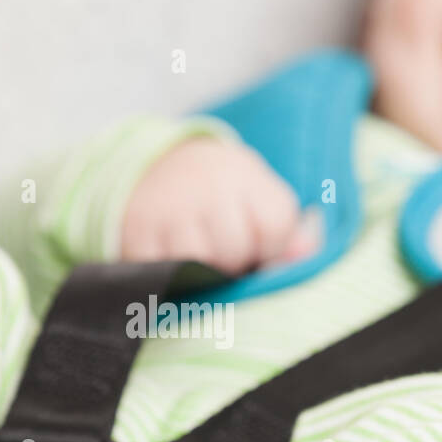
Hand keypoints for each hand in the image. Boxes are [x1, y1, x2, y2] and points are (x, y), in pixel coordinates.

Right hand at [120, 137, 319, 274]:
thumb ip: (291, 232)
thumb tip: (304, 255)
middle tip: (226, 251)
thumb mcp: (260, 198)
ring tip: (202, 259)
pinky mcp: (136, 232)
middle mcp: (205, 188)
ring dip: (202, 271)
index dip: (273, 249)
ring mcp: (168, 209)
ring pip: (196, 264)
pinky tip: (173, 261)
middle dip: (235, 262)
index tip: (261, 244)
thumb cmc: (223, 194)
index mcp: (245, 176)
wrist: (157, 165)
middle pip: (234, 250)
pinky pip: (158, 271)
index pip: (275, 227)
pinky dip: (167, 275)